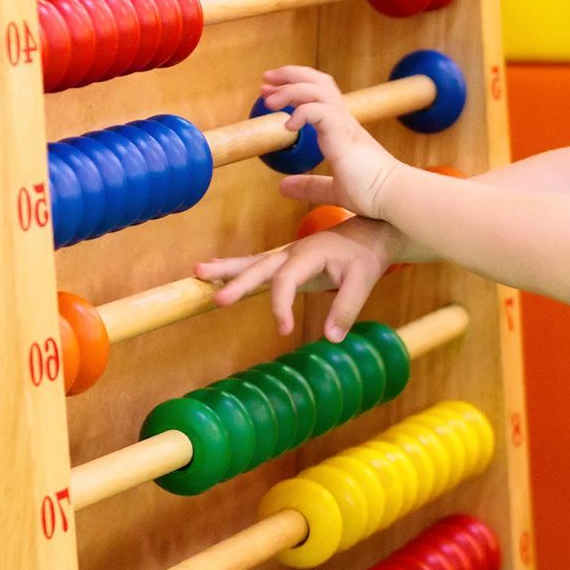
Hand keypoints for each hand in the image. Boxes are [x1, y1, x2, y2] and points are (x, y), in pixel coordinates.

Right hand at [195, 218, 395, 339]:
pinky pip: (257, 264)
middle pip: (260, 266)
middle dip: (237, 281)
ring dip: (226, 269)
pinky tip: (215, 272)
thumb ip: (347, 308)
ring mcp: (287, 254)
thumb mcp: (363, 281)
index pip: (287, 280)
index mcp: (310, 253)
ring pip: (253, 262)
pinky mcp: (286, 260)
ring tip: (197, 273)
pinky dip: (236, 268)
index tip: (284, 329)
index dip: (281, 305)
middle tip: (218, 299)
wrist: (371, 232)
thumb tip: (331, 338)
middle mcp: (293, 251)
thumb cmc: (366, 255)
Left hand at [266, 85, 402, 218]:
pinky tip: (289, 125)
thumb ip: (310, 185)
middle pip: (317, 80)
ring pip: (317, 89)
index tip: (270, 94)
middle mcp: (343, 119)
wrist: (392, 196)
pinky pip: (320, 110)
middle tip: (266, 80)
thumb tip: (283, 187)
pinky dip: (301, 111)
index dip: (293, 87)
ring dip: (290, 89)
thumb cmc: (371, 193)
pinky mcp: (344, 133)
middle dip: (289, 75)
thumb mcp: (333, 190)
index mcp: (340, 128)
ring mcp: (345, 123)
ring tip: (269, 100)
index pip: (317, 93)